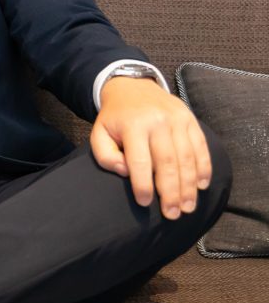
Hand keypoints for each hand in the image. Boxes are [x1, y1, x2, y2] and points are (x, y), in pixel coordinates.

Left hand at [91, 77, 211, 219]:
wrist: (131, 87)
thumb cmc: (115, 118)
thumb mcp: (99, 133)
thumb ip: (105, 155)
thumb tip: (126, 172)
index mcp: (133, 125)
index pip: (139, 160)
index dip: (143, 184)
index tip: (145, 203)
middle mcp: (157, 121)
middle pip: (167, 162)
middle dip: (171, 192)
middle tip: (172, 214)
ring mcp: (177, 119)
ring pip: (186, 157)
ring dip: (189, 186)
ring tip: (187, 207)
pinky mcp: (190, 119)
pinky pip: (200, 146)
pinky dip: (203, 168)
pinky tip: (201, 186)